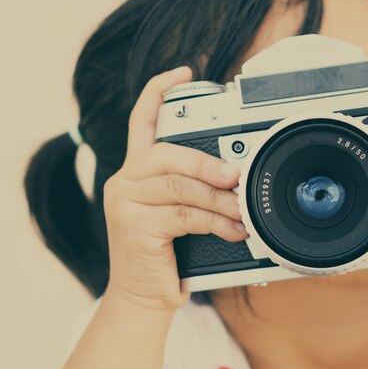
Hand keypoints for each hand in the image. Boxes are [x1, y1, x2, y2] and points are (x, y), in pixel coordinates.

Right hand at [103, 67, 247, 311]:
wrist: (143, 296)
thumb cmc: (168, 251)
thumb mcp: (179, 211)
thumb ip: (195, 188)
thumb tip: (236, 173)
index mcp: (137, 170)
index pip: (142, 120)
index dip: (160, 91)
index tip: (184, 72)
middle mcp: (125, 180)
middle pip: (167, 153)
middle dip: (206, 162)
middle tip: (235, 175)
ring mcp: (125, 203)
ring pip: (179, 186)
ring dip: (218, 198)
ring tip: (242, 209)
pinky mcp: (133, 228)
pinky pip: (183, 215)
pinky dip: (214, 222)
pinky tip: (233, 230)